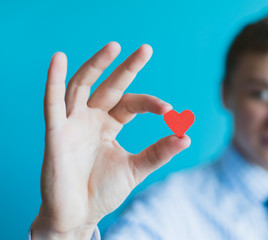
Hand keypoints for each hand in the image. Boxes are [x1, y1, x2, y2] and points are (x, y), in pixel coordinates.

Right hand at [32, 42, 190, 238]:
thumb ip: (159, 152)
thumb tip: (186, 136)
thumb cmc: (103, 192)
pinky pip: (52, 103)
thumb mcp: (136, 169)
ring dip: (96, 65)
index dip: (151, 104)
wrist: (79, 215)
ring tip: (114, 46)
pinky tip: (59, 59)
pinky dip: (53, 81)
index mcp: (109, 125)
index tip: (171, 111)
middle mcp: (91, 118)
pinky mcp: (55, 132)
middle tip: (147, 49)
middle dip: (127, 68)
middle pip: (110, 86)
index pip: (131, 104)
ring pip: (82, 86)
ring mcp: (72, 123)